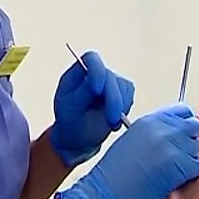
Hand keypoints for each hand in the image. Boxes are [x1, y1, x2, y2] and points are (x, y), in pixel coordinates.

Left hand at [50, 51, 134, 166]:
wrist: (78, 139)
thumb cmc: (69, 122)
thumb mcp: (70, 109)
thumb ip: (83, 92)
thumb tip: (97, 80)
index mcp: (78, 73)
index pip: (91, 60)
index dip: (97, 72)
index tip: (96, 91)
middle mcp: (95, 74)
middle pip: (110, 76)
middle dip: (113, 99)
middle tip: (111, 120)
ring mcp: (109, 83)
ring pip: (123, 86)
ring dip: (120, 106)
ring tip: (111, 123)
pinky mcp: (121, 93)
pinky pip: (129, 95)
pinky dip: (125, 108)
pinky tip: (115, 120)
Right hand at [56, 104, 198, 198]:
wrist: (106, 193)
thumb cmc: (114, 173)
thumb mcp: (133, 140)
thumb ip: (156, 132)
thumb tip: (177, 134)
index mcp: (149, 120)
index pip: (182, 111)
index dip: (184, 124)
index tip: (182, 134)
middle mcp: (162, 129)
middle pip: (194, 126)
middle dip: (189, 140)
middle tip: (178, 155)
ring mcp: (172, 145)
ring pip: (197, 147)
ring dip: (188, 159)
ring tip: (169, 170)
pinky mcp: (179, 165)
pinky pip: (197, 166)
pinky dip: (189, 174)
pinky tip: (172, 179)